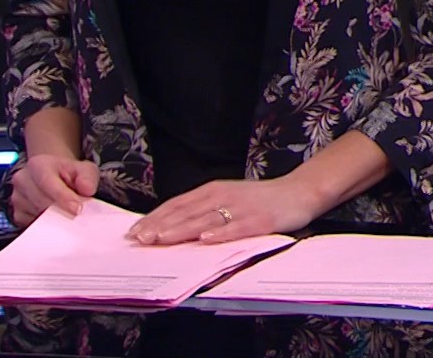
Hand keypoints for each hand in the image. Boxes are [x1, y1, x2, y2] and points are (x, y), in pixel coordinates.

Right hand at [10, 154, 99, 227]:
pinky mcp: (17, 214)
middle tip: (78, 213)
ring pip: (38, 215)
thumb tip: (86, 189)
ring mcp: (17, 198)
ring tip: (66, 210)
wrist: (56, 177)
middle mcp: (22, 179)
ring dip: (55, 217)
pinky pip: (32, 224)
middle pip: (42, 202)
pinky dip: (46, 224)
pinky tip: (54, 215)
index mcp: (38, 164)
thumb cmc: (70, 174)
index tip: (76, 209)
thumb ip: (88, 177)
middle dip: (62, 209)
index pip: (47, 182)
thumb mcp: (85, 169)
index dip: (62, 197)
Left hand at [125, 178, 317, 246]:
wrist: (298, 192)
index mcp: (212, 190)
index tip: (134, 232)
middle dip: (161, 226)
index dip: (155, 217)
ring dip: (182, 230)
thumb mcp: (227, 198)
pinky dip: (221, 234)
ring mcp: (241, 208)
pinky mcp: (260, 220)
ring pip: (206, 220)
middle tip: (139, 239)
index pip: (177, 204)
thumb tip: (170, 225)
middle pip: (187, 212)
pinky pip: (237, 228)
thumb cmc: (259, 199)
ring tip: (162, 239)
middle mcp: (223, 196)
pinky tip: (206, 240)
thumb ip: (202, 209)